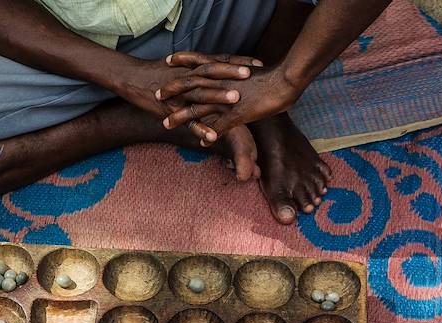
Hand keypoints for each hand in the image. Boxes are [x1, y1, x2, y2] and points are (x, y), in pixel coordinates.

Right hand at [118, 53, 258, 143]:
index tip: (257, 63)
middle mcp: (187, 77)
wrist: (131, 77)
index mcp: (192, 67)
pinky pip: (187, 121)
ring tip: (236, 99)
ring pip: (200, 94)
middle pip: (211, 73)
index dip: (237, 62)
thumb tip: (222, 71)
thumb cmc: (158, 72)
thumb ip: (201, 69)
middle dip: (230, 74)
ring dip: (217, 96)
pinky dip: (200, 128)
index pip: (218, 62)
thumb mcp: (181, 67)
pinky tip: (213, 136)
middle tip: (250, 75)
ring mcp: (179, 94)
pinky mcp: (170, 110)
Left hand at [158, 61, 301, 139]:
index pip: (199, 62)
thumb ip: (239, 72)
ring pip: (198, 108)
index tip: (168, 61)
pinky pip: (218, 127)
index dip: (183, 61)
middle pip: (190, 86)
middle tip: (156, 95)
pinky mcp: (237, 114)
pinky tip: (201, 143)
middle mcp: (221, 83)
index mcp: (225, 70)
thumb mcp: (251, 69)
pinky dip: (208, 134)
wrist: (285, 80)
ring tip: (166, 123)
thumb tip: (237, 72)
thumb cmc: (272, 75)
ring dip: (181, 116)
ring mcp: (227, 99)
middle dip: (172, 91)